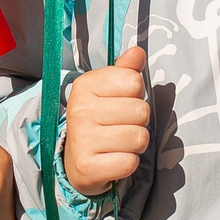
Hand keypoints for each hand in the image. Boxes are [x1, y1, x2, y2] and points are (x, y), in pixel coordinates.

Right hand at [62, 45, 150, 197]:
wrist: (78, 162)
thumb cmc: (100, 120)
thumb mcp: (110, 91)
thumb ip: (126, 70)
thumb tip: (138, 52)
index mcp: (85, 85)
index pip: (134, 81)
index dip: (136, 94)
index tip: (120, 103)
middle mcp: (80, 110)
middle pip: (141, 111)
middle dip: (138, 122)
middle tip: (120, 127)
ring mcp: (82, 139)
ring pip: (139, 138)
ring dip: (135, 144)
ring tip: (118, 144)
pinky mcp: (88, 167)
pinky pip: (130, 163)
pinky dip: (128, 163)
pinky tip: (113, 160)